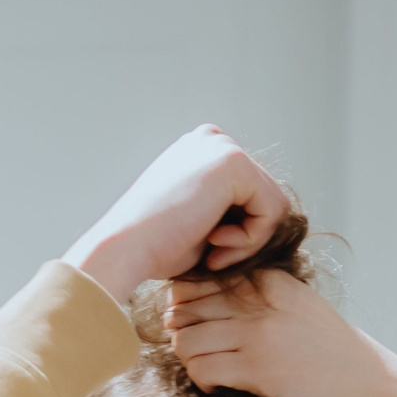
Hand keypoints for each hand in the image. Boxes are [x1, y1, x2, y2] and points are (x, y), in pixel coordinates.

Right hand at [63, 126, 290, 304]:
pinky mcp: (235, 164)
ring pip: (272, 204)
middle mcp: (212, 139)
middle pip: (262, 196)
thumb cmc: (153, 247)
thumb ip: (228, 210)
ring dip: (248, 241)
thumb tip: (269, 218)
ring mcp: (224, 147)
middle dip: (245, 236)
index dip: (235, 229)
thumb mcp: (198, 220)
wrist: (124, 248)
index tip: (205, 249)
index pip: (246, 193)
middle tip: (210, 256)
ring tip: (213, 253)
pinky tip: (215, 244)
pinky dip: (250, 240)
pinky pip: (272, 211)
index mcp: (199, 150)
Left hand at [163, 271, 396, 396]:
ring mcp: (258, 334)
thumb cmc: (332, 353)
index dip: (188, 303)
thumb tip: (205, 303)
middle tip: (198, 350)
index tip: (197, 323)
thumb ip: (261, 297)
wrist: (370, 387)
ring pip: (185, 339)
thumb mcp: (299, 308)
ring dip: (189, 359)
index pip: (202, 279)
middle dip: (183, 331)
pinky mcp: (257, 369)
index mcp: (271, 280)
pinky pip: (200, 369)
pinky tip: (218, 386)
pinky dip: (201, 380)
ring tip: (209, 369)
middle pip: (187, 307)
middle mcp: (262, 301)